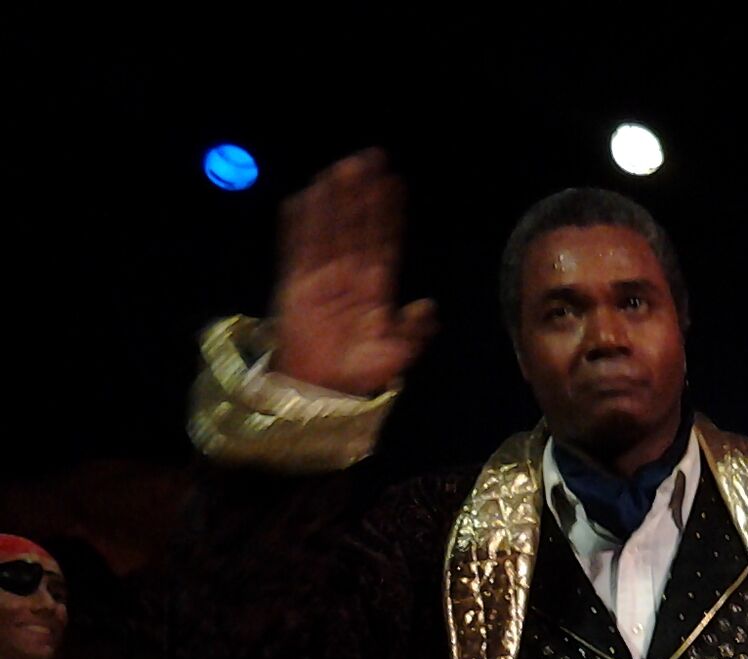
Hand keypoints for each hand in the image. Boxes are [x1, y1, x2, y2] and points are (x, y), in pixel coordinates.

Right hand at [271, 152, 437, 395]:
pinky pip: (296, 248)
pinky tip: (303, 198)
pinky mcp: (296, 284)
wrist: (322, 389)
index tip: (395, 184)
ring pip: (329, 229)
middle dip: (362, 194)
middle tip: (369, 159)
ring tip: (341, 169)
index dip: (388, 213)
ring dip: (334, 200)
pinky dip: (299, 225)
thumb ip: (413, 330)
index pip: (383, 241)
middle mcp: (349, 276)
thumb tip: (428, 307)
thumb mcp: (395, 353)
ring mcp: (322, 277)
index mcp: (375, 288)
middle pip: (357, 226)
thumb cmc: (359, 372)